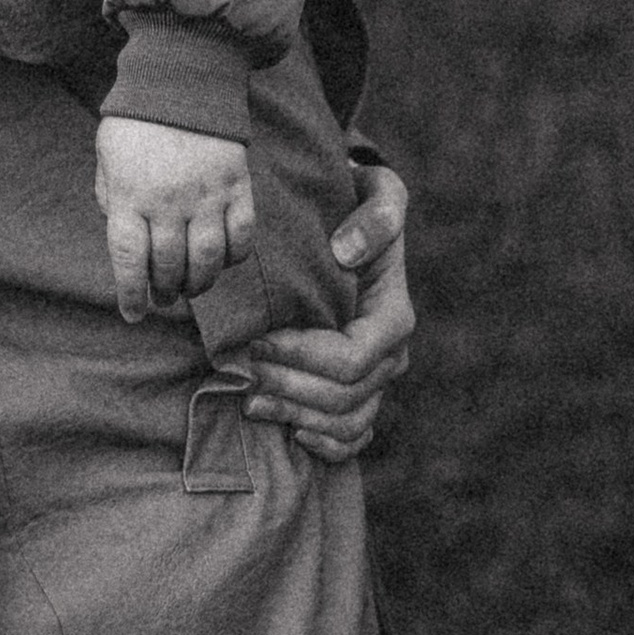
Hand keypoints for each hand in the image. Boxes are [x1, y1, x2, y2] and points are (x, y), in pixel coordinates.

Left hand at [94, 116, 254, 324]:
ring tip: (191, 286)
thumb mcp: (107, 156)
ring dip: (199, 283)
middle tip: (163, 297)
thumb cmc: (137, 120)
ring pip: (207, 261)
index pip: (128, 260)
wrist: (182, 76)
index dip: (130, 294)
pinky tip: (222, 258)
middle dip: (164, 291)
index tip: (133, 314)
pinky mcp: (237, 186)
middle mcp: (168, 201)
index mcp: (129, 194)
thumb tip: (126, 240)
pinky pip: (242, 237)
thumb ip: (112, 198)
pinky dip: (233, 257)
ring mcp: (206, 195)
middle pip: (168, 267)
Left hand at [242, 162, 413, 462]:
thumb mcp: (376, 190)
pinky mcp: (362, 395)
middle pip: (342, 396)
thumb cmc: (359, 203)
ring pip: (344, 423)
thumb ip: (376, 216)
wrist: (350, 221)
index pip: (351, 358)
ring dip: (294, 416)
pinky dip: (322, 444)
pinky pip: (351, 440)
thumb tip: (347, 252)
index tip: (258, 339)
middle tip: (239, 367)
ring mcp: (377, 381)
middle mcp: (391, 355)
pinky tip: (287, 429)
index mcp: (393, 315)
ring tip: (248, 398)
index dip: (302, 357)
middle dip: (287, 386)